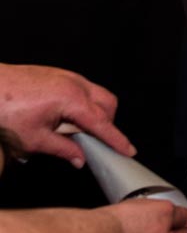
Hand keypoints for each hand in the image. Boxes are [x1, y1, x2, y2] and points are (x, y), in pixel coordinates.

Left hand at [0, 63, 134, 166]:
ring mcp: (68, 76)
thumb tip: (80, 158)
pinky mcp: (59, 74)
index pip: (102, 124)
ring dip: (94, 113)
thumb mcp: (33, 139)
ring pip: (97, 94)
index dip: (116, 139)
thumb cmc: (4, 110)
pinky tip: (62, 116)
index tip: (128, 150)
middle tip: (93, 141)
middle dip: (107, 123)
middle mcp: (75, 84)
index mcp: (72, 100)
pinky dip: (81, 104)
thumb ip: (62, 149)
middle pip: (108, 104)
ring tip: (72, 129)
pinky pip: (82, 89)